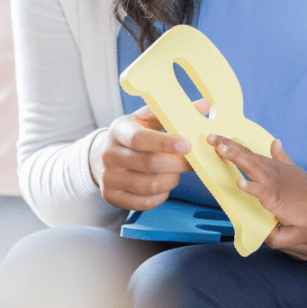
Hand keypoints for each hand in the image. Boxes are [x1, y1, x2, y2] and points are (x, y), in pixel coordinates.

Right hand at [88, 99, 203, 210]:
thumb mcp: (147, 118)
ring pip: (149, 186)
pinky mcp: (111, 196)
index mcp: (119, 130)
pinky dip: (161, 195)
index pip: (140, 138)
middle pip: (149, 163)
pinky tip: (165, 185)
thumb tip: (205, 105)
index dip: (166, 143)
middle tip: (193, 162)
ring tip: (176, 172)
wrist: (101, 155)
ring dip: (172, 180)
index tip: (188, 146)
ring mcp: (108, 177)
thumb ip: (173, 113)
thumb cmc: (133, 134)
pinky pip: (144, 203)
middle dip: (178, 164)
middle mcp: (110, 154)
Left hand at [209, 135, 306, 249]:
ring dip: (235, 158)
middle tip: (211, 137)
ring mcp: (272, 183)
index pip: (247, 152)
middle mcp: (269, 170)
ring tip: (220, 150)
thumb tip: (275, 141)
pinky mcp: (275, 197)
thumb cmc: (306, 189)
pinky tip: (239, 184)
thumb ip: (281, 156)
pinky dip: (250, 187)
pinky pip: (261, 192)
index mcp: (271, 165)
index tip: (215, 137)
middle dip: (227, 146)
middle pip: (245, 155)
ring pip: (251, 168)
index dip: (230, 144)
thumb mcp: (292, 168)